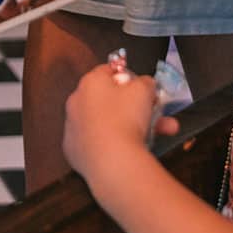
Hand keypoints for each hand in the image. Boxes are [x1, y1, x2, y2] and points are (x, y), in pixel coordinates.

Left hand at [62, 63, 177, 178]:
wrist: (111, 160)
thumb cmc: (126, 117)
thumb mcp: (144, 90)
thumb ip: (144, 82)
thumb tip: (144, 84)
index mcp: (89, 83)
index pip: (107, 71)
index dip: (127, 77)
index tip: (141, 86)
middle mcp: (76, 102)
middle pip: (109, 100)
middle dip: (135, 107)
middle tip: (155, 113)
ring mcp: (73, 128)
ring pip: (107, 123)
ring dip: (132, 127)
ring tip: (158, 135)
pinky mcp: (75, 152)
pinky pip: (98, 142)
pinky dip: (113, 144)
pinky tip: (132, 149)